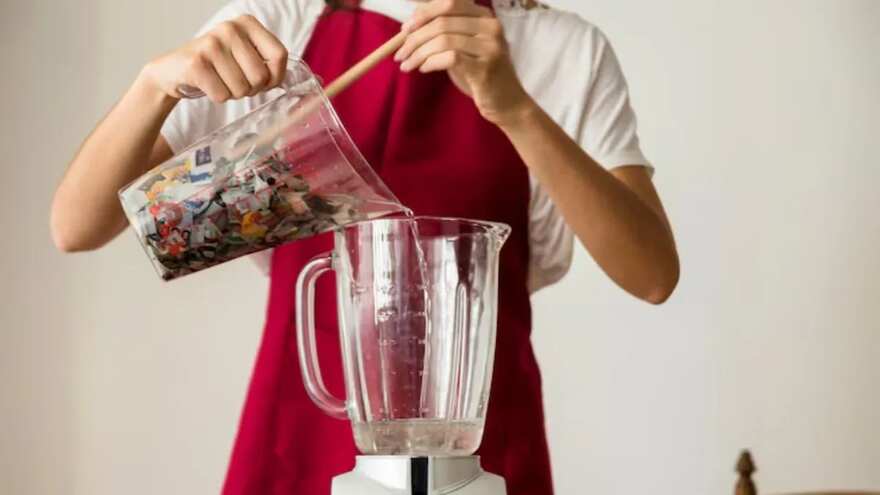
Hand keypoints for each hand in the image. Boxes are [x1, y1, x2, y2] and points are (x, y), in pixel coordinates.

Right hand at [141, 15, 287, 102]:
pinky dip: (217, 97)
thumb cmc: (216, 66)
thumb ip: (266, 62)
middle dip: (251, 89)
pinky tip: (207, 84)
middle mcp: (230, 28)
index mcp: (247, 23)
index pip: (279, 55)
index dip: (275, 76)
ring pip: (242, 89)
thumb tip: (285, 79)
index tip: (264, 81)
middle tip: (234, 81)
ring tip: (220, 80)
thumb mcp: (244, 55)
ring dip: (233, 93)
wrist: (173, 70)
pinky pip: (222, 95)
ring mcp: (212, 44)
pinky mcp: (196, 63)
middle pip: (261, 76)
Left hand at [394, 0, 535, 126]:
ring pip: (443, 39)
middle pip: (442, 21)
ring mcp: (490, 47)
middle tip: (400, 53)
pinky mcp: (485, 68)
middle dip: (415, 37)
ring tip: (406, 65)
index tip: (404, 30)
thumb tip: (413, 19)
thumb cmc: (480, 75)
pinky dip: (430, 63)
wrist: (506, 103)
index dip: (423, 13)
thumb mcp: (463, 47)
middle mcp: (490, 27)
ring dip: (418, 53)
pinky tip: (423, 69)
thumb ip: (445, 31)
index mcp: (485, 16)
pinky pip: (449, 58)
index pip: (449, 3)